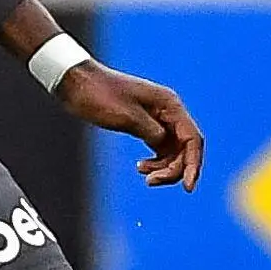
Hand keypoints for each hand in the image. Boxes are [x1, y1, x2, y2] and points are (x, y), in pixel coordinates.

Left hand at [57, 61, 205, 190]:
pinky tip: (141, 167)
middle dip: (174, 169)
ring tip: (142, 172)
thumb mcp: (128, 117)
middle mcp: (168, 111)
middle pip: (185, 148)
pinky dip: (155, 162)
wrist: (76, 83)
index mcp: (169, 104)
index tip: (188, 187)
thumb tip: (166, 146)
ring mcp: (158, 119)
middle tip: (151, 181)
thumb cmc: (99, 95)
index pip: (192, 139)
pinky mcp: (145, 126)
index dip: (193, 164)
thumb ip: (152, 133)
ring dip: (163, 168)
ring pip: (173, 151)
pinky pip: (160, 149)